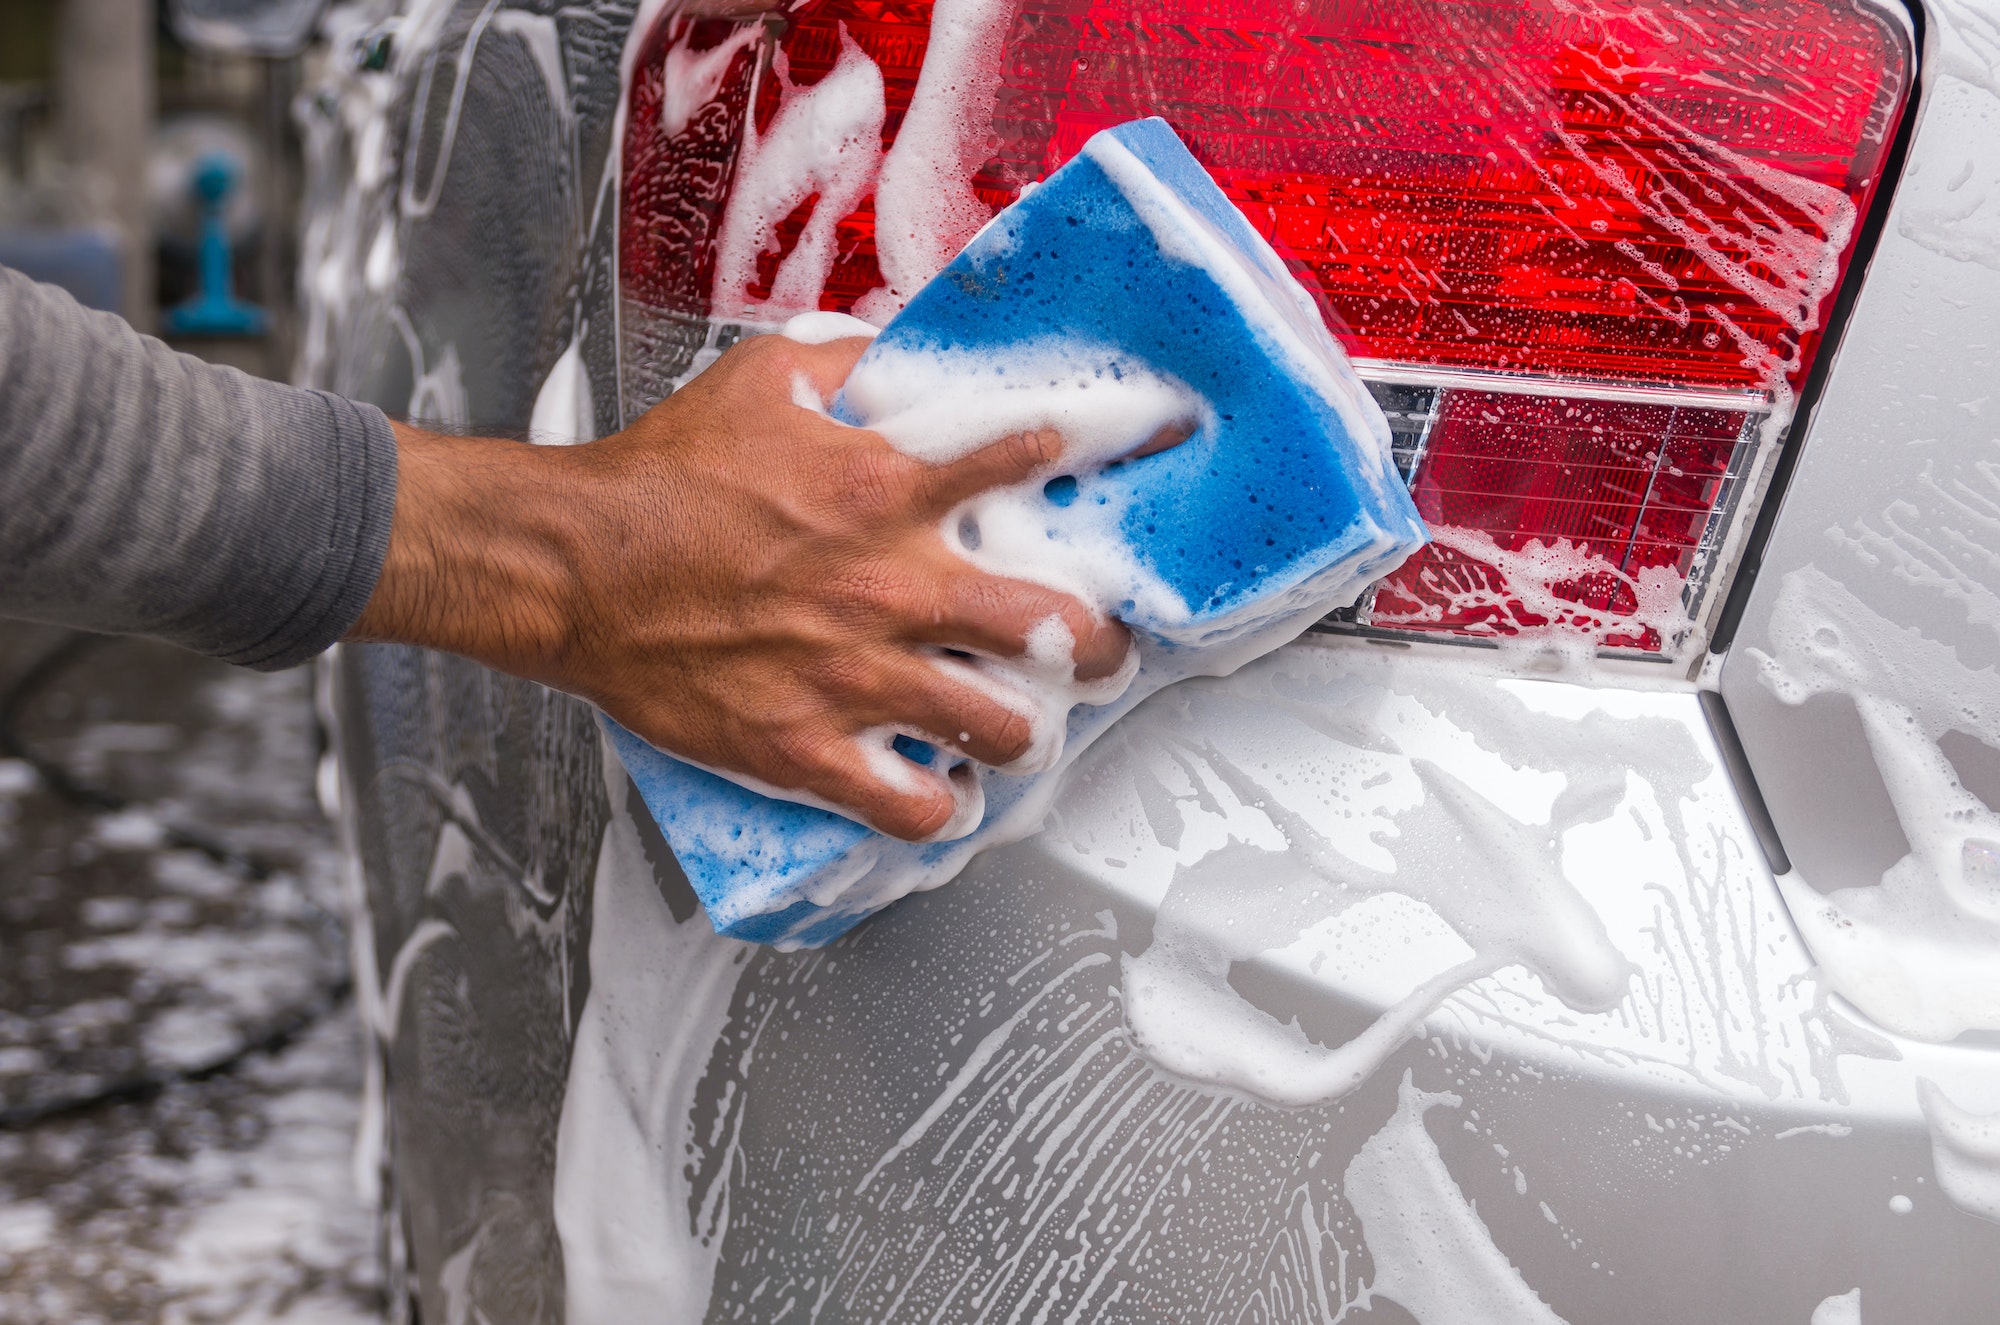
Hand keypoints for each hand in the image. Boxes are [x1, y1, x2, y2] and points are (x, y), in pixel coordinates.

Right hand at [346, 333, 1132, 840]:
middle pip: (1053, 630)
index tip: (1133, 462)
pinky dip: (942, 807)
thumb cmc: (661, 478)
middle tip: (1101, 652)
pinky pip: (910, 806)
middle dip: (1098, 645)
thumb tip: (904, 349)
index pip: (1024, 463)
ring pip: (1001, 728)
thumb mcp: (763, 379)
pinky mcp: (805, 749)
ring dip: (1028, 731)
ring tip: (1026, 727)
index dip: (1091, 458)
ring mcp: (853, 676)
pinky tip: (946, 791)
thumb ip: (852, 359)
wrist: (573, 566)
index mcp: (888, 491)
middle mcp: (889, 587)